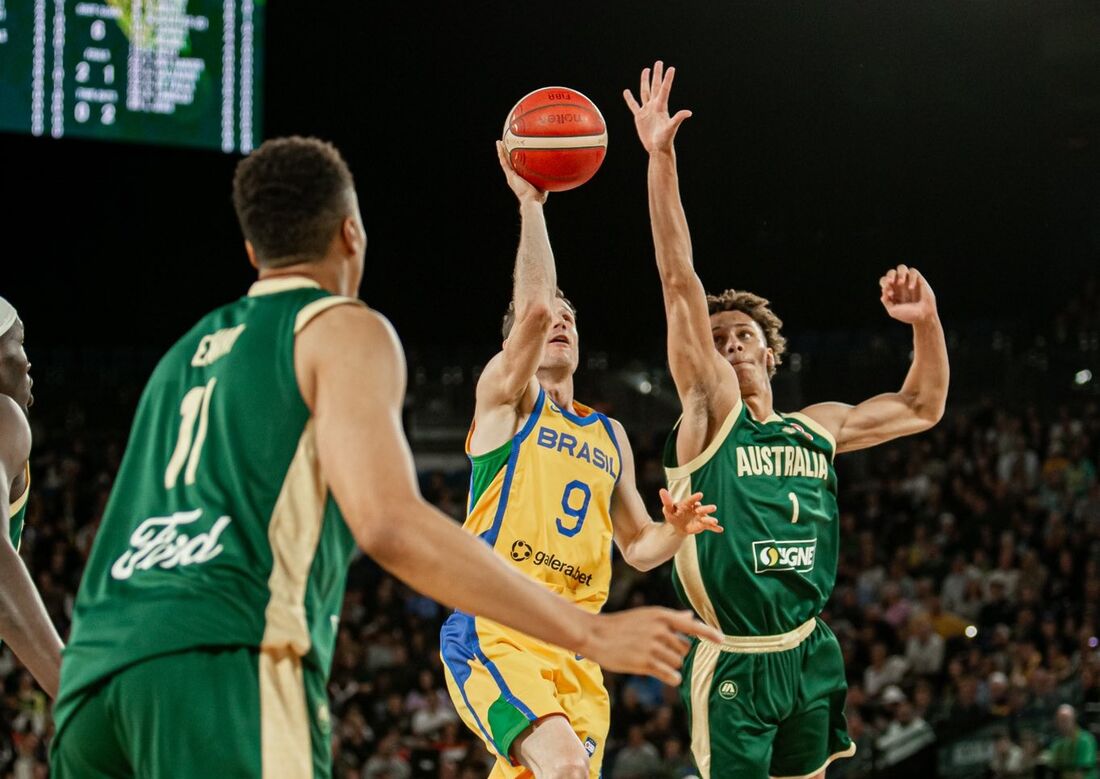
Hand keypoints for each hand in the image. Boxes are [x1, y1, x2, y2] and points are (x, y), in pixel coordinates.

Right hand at [496, 140, 546, 204]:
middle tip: (505, 144)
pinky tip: (499, 145)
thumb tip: (554, 171)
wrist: (532, 201)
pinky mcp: (510, 175)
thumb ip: (545, 178)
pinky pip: (504, 162)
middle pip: (509, 162)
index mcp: (519, 179)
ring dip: (501, 151)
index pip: (516, 167)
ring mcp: (511, 176)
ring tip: (499, 142)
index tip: (515, 152)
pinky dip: (501, 153)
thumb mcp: (543, 185)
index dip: (515, 160)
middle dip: (507, 154)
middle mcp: (513, 177)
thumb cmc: (538, 197)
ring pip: (504, 161)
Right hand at [578, 608, 721, 684]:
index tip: (723, 640)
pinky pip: (670, 675)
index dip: (709, 633)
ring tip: (652, 661)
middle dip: (676, 654)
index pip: (692, 625)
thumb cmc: (621, 625)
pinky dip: (671, 678)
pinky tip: (662, 674)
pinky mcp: (646, 663)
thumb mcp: (645, 615)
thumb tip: (690, 616)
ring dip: (670, 666)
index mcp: (661, 615)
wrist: (595, 635)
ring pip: (677, 663)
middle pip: (685, 649)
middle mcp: (660, 629)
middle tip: (658, 653)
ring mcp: (653, 646)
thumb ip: (670, 618)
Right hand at [623, 60, 692, 153]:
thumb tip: (688, 112)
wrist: (657, 148)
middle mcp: (654, 106)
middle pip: (655, 87)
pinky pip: (633, 105)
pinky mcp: (639, 117)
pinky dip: (629, 98)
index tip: (671, 68)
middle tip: (659, 62)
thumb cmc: (665, 139)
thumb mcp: (671, 128)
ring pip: (645, 92)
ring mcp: (647, 110)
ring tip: (646, 70)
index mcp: (662, 107)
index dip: (667, 79)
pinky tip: (627, 91)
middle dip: (657, 75)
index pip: (664, 90)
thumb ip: (678, 119)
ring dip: (645, 81)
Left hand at [659, 488, 721, 535]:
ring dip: (711, 519)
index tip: (700, 495)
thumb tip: (662, 490)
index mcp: (688, 503)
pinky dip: (715, 528)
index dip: (695, 497)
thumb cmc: (673, 514)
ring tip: (715, 521)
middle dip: (707, 508)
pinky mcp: (703, 524)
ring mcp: (700, 517)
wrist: (677, 525)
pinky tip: (720, 529)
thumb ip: (667, 501)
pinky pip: (709, 526)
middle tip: (713, 508)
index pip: (692, 500)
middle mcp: (696, 509)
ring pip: (706, 517)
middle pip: (702, 508)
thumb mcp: (668, 509)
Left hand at [880, 264, 937, 324]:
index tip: (890, 293)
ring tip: (901, 283)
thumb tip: (883, 291)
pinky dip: (911, 278)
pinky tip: (911, 288)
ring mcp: (909, 281)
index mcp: (892, 290)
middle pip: (891, 272)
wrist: (923, 316)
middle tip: (891, 282)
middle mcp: (900, 285)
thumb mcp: (893, 311)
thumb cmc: (908, 315)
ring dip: (900, 273)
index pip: (884, 281)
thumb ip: (886, 301)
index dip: (884, 284)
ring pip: (902, 268)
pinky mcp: (919, 280)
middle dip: (890, 275)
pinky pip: (913, 271)